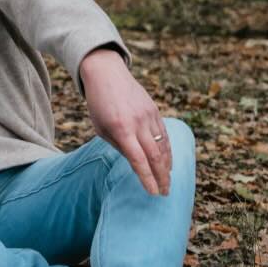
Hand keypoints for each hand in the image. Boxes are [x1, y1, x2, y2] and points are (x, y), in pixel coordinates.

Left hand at [80, 47, 170, 195]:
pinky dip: (168, 151)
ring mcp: (149, 116)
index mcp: (121, 129)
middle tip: (164, 193)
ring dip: (167, 167)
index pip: (138, 159)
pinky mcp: (155, 111)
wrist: (106, 74)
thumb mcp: (101, 128)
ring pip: (163, 146)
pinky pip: (165, 135)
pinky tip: (168, 163)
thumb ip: (118, 146)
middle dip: (161, 177)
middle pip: (155, 156)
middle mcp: (138, 123)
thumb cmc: (98, 104)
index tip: (152, 193)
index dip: (147, 178)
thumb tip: (135, 163)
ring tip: (168, 182)